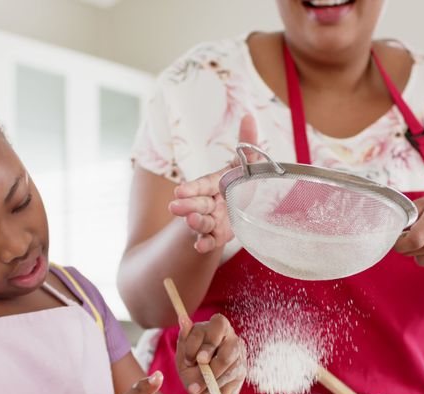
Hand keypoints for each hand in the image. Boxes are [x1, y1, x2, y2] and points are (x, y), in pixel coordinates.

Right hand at [168, 115, 259, 253]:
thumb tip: (248, 116)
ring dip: (195, 223)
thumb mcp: (247, 163)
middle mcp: (210, 202)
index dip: (192, 188)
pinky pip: (210, 241)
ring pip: (201, 222)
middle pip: (197, 203)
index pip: (201, 185)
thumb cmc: (243, 182)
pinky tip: (200, 247)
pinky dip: (205, 244)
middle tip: (175, 207)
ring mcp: (212, 219)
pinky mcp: (218, 235)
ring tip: (191, 221)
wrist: (246, 207)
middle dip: (186, 205)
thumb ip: (247, 143)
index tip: (179, 190)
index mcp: (215, 183)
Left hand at [177, 314, 246, 393]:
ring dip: (211, 374)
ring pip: (227, 358)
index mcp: (212, 326)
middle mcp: (229, 335)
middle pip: (224, 337)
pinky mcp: (242, 367)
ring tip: (197, 387)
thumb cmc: (192, 368)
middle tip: (199, 364)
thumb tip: (183, 319)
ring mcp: (238, 350)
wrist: (204, 390)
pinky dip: (217, 384)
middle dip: (209, 352)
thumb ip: (184, 339)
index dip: (195, 343)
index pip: (208, 327)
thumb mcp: (184, 355)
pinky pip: (231, 375)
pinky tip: (209, 389)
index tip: (188, 361)